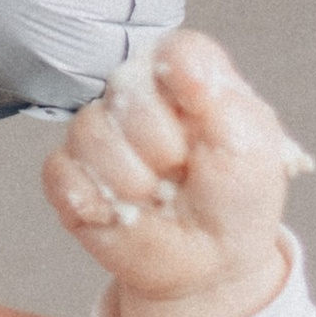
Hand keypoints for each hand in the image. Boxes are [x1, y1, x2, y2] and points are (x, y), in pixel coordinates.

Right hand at [42, 27, 304, 316]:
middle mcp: (135, 97)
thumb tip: (180, 62)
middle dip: (162, 146)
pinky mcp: (71, 177)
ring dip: (133, 180)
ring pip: (91, 132)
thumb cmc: (235, 199)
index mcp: (182, 77)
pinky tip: (122, 213)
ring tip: (157, 197)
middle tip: (184, 172)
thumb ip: (220, 94)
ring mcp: (99, 136)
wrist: (212, 263)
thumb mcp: (253, 142)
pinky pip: (62, 173)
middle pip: (125, 89)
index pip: (170, 53)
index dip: (185, 90)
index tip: (204, 122)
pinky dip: (95, 201)